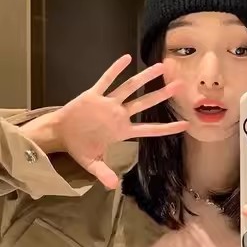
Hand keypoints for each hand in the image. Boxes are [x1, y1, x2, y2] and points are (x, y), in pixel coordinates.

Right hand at [53, 54, 187, 188]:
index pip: (150, 129)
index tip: (186, 124)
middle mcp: (119, 114)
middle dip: (162, 95)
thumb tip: (113, 188)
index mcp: (122, 130)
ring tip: (159, 67)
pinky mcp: (93, 95)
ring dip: (143, 78)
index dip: (168, 128)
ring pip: (129, 88)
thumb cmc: (79, 146)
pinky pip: (105, 80)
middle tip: (180, 86)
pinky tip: (126, 58)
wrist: (60, 133)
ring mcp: (108, 103)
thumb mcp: (91, 162)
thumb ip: (103, 173)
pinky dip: (115, 69)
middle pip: (144, 103)